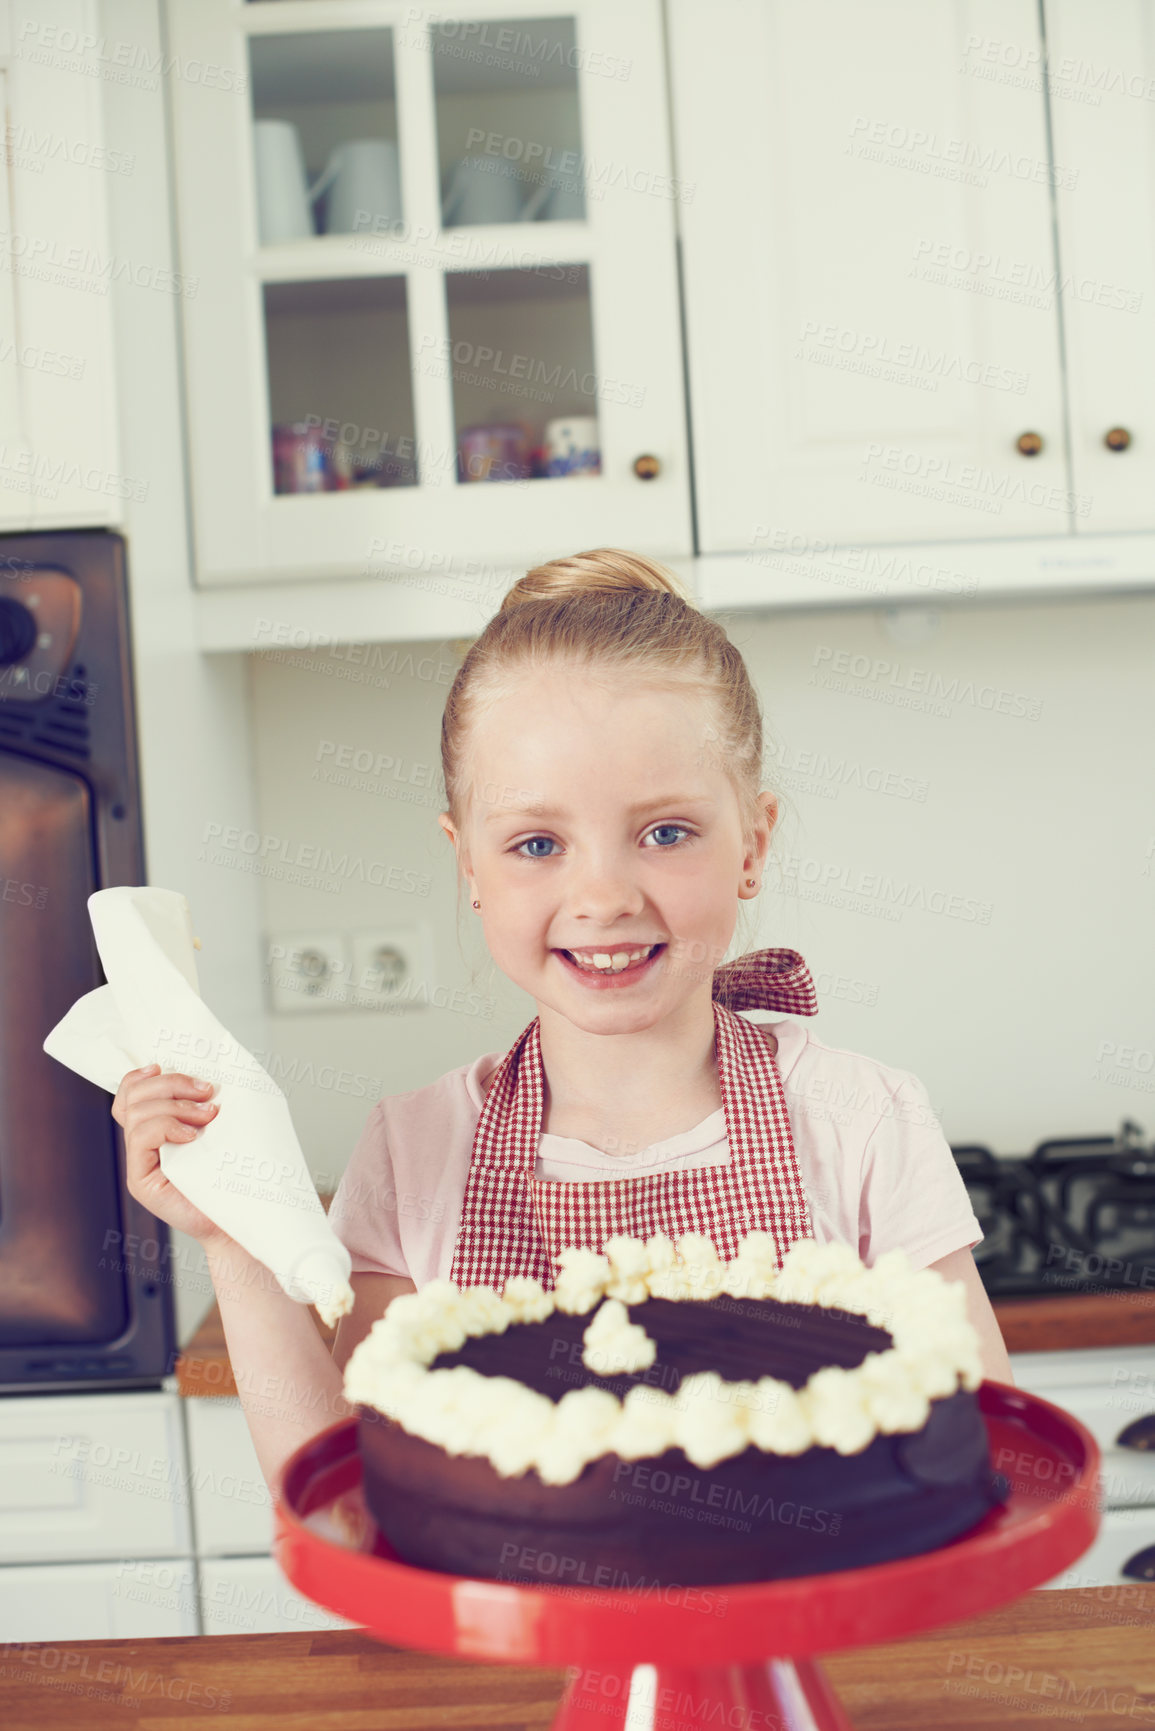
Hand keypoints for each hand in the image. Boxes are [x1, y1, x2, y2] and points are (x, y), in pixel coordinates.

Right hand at [112, 1064, 232, 1249]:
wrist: (246, 1217)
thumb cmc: (241, 1172)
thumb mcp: (227, 1125)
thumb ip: (209, 1100)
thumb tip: (213, 1067)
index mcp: (158, 1128)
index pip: (131, 1093)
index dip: (142, 1075)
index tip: (165, 1064)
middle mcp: (144, 1144)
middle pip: (132, 1095)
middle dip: (171, 1083)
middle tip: (208, 1092)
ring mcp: (140, 1162)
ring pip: (137, 1112)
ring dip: (175, 1104)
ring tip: (208, 1117)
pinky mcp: (142, 1180)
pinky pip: (140, 1137)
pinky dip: (166, 1126)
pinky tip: (192, 1137)